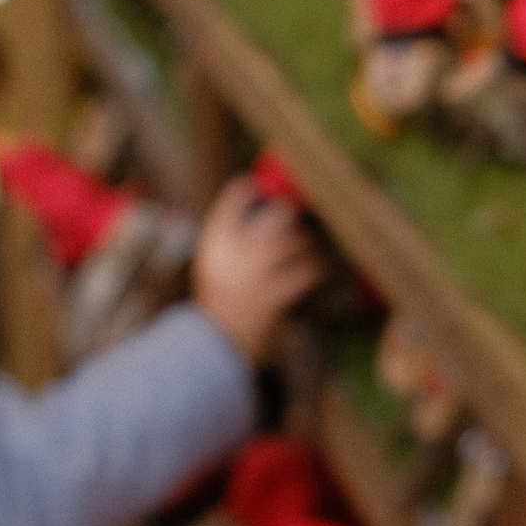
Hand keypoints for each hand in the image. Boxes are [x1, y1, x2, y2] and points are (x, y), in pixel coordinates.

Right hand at [192, 176, 321, 364]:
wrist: (219, 341)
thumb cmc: (221, 296)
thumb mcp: (213, 262)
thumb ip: (228, 234)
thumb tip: (250, 195)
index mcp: (214, 246)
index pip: (231, 204)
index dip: (245, 189)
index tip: (253, 184)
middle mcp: (233, 257)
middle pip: (275, 217)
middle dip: (287, 212)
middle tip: (289, 214)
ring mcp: (254, 278)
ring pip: (294, 244)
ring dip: (303, 242)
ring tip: (303, 245)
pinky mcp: (273, 298)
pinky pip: (305, 273)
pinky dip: (311, 269)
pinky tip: (311, 269)